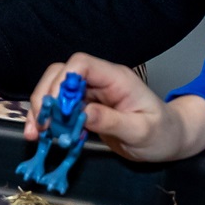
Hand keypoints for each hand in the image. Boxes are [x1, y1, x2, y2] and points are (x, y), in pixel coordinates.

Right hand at [24, 52, 204, 161]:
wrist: (170, 141)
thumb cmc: (163, 133)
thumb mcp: (142, 131)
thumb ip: (113, 122)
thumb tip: (83, 115)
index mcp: (116, 79)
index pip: (81, 63)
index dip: (63, 80)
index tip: (56, 108)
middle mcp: (100, 81)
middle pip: (61, 74)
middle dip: (44, 96)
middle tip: (39, 125)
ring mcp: (91, 94)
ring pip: (55, 91)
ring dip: (41, 110)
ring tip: (34, 134)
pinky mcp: (85, 109)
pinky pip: (60, 109)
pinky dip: (48, 121)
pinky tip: (42, 136)